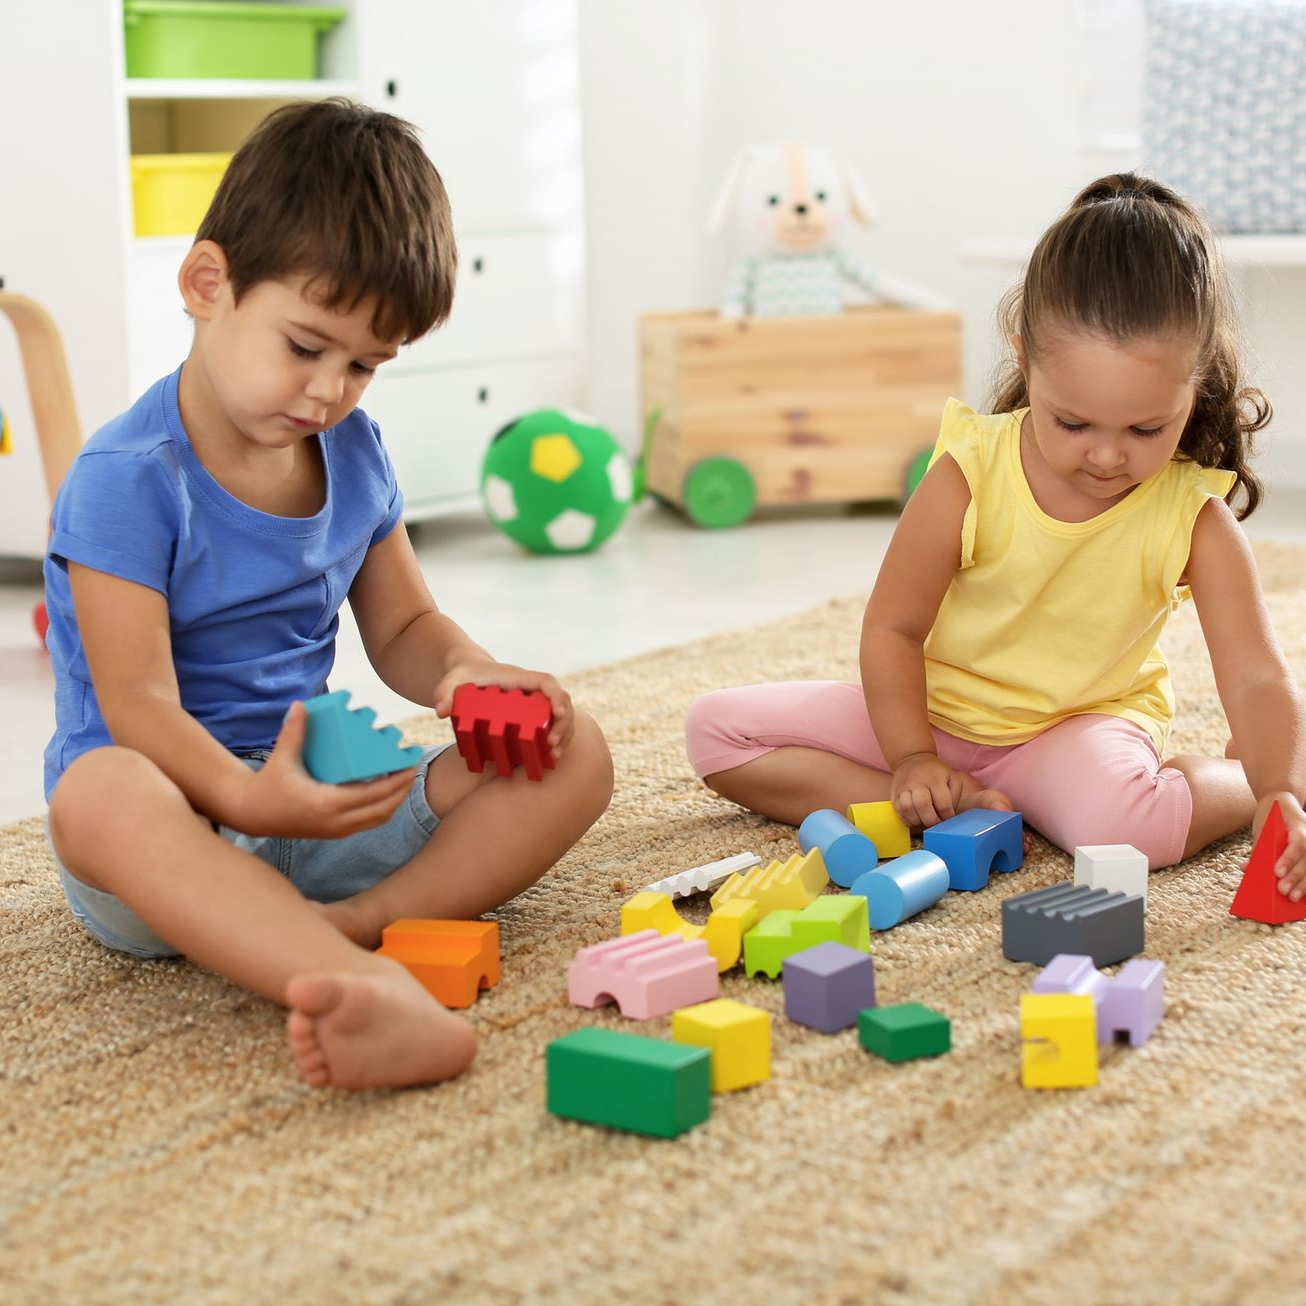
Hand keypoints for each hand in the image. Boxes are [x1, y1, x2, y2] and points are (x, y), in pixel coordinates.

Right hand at [231, 701, 416, 838]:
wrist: (251, 815)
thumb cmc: (267, 785)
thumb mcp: (281, 758)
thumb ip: (293, 732)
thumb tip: (300, 704)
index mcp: (326, 803)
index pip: (373, 794)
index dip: (396, 781)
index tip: (411, 765)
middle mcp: (335, 821)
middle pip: (383, 808)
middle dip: (402, 790)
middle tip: (413, 768)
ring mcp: (336, 830)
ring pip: (377, 819)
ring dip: (395, 801)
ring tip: (405, 780)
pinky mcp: (334, 832)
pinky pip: (367, 823)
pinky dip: (382, 810)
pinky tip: (388, 794)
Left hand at [434, 658, 575, 760]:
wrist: (467, 673)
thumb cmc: (463, 675)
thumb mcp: (451, 680)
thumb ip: (444, 692)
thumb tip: (441, 712)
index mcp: (519, 678)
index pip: (546, 682)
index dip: (556, 697)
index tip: (557, 713)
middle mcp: (532, 689)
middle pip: (561, 701)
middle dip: (562, 724)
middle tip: (551, 745)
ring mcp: (534, 702)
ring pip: (562, 715)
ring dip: (564, 735)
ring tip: (553, 756)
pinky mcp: (531, 715)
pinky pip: (553, 724)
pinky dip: (557, 739)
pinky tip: (551, 758)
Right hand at [891, 750, 964, 828]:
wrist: (912, 760)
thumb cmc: (935, 772)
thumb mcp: (952, 777)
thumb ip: (955, 795)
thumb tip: (948, 814)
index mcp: (934, 779)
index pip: (943, 803)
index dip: (947, 816)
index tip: (948, 817)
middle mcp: (917, 783)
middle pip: (922, 805)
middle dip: (932, 820)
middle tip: (936, 822)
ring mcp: (903, 788)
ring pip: (906, 808)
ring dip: (917, 820)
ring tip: (924, 820)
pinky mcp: (894, 795)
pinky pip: (898, 812)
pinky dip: (907, 820)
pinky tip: (915, 818)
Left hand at [1258, 792, 1305, 901]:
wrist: (1281, 800)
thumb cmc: (1270, 816)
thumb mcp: (1263, 828)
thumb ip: (1260, 847)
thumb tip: (1248, 869)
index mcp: (1299, 825)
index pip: (1297, 844)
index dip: (1288, 860)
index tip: (1276, 873)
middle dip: (1295, 878)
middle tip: (1283, 892)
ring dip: (1304, 884)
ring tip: (1292, 898)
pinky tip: (1302, 895)